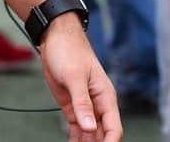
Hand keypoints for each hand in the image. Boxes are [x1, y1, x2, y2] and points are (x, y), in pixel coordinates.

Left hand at [39, 16, 121, 140]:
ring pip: (90, 133)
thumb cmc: (69, 51)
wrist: (55, 38)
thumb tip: (89, 127)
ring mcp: (85, 106)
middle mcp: (98, 104)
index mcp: (106, 97)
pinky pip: (77, 128)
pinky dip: (76, 139)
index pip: (113, 128)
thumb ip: (82, 103)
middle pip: (103, 134)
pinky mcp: (72, 106)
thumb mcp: (75, 76)